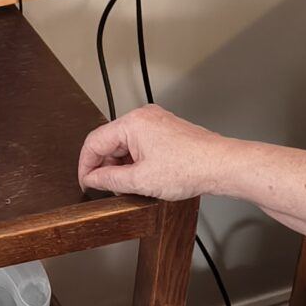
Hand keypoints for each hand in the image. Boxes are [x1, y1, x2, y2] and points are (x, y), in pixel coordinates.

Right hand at [77, 105, 226, 202]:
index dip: (85, 166)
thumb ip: (109, 179)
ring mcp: (157, 122)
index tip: (85, 183)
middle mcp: (144, 117)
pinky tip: (145, 178)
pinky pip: (141, 145)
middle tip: (109, 189)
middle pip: (110, 142)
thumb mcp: (140, 180)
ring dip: (123, 166)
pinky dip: (137, 162)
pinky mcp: (167, 131)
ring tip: (133, 186)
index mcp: (133, 123)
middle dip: (106, 167)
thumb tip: (92, 179)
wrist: (220, 166)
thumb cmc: (190, 168)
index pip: (94, 142)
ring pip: (126, 145)